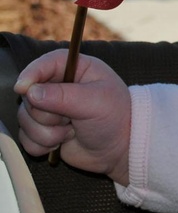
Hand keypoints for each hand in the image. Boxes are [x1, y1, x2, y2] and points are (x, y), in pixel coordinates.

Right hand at [14, 50, 130, 184]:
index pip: (47, 63)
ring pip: (25, 119)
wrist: (120, 149)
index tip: (23, 88)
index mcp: (78, 69)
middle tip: (70, 119)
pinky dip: (41, 145)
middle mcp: (60, 86)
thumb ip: (64, 96)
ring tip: (71, 131)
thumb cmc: (116, 118)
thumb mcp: (96, 102)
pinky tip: (61, 143)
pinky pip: (25, 138)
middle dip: (47, 113)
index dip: (32, 73)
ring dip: (46, 132)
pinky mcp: (43, 130)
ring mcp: (49, 109)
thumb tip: (31, 92)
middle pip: (30, 94)